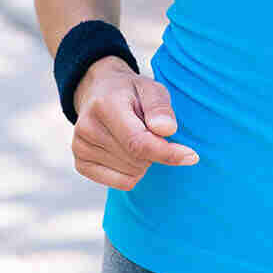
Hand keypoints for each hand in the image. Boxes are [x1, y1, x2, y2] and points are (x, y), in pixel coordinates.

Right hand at [70, 58, 200, 190]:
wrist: (99, 93)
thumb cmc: (131, 93)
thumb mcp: (151, 89)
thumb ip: (160, 108)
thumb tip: (166, 131)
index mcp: (105, 106)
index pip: (138, 142)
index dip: (167, 153)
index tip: (192, 156)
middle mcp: (87, 127)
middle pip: (138, 160)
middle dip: (155, 150)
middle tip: (149, 130)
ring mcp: (80, 147)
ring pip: (132, 174)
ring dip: (143, 161)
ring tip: (134, 137)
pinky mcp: (80, 163)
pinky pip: (122, 183)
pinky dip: (133, 172)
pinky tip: (126, 152)